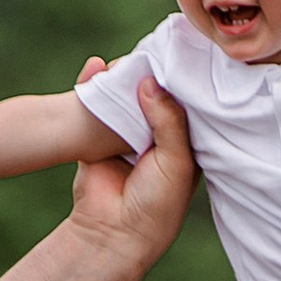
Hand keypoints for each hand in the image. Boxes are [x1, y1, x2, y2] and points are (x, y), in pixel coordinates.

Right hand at [65, 71, 195, 277]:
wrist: (113, 231)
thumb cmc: (156, 204)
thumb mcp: (176, 162)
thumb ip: (169, 121)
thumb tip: (149, 81)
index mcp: (182, 146)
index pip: (185, 107)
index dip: (182, 85)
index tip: (181, 57)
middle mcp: (155, 139)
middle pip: (154, 98)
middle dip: (150, 77)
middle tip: (151, 50)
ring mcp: (125, 136)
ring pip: (125, 99)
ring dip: (122, 79)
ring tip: (124, 57)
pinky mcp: (97, 137)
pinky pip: (96, 106)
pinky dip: (95, 87)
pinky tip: (98, 68)